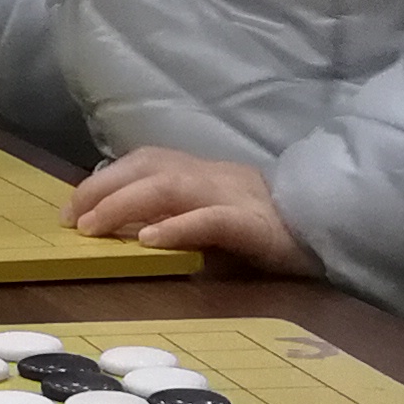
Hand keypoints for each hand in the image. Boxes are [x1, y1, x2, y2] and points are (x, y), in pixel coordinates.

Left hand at [65, 147, 318, 272]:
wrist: (331, 232)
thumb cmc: (266, 230)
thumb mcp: (211, 216)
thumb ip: (174, 215)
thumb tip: (123, 228)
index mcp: (201, 171)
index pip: (144, 161)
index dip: (104, 179)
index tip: (72, 208)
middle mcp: (212, 175)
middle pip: (149, 167)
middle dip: (103, 189)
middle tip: (73, 220)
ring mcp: (235, 196)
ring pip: (171, 187)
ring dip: (126, 205)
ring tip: (95, 228)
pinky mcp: (255, 226)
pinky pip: (212, 220)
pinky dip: (178, 228)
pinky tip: (150, 242)